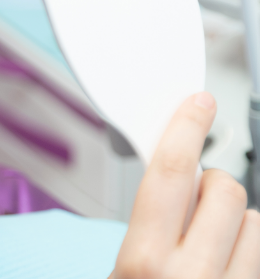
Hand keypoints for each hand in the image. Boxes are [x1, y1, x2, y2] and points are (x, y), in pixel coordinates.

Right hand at [112, 93, 259, 277]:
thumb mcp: (120, 267)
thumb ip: (147, 224)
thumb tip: (178, 175)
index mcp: (144, 263)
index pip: (170, 174)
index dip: (185, 129)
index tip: (198, 105)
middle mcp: (191, 277)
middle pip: (223, 191)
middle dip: (212, 186)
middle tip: (195, 204)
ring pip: (256, 222)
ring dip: (236, 226)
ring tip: (210, 249)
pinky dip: (247, 251)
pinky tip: (223, 266)